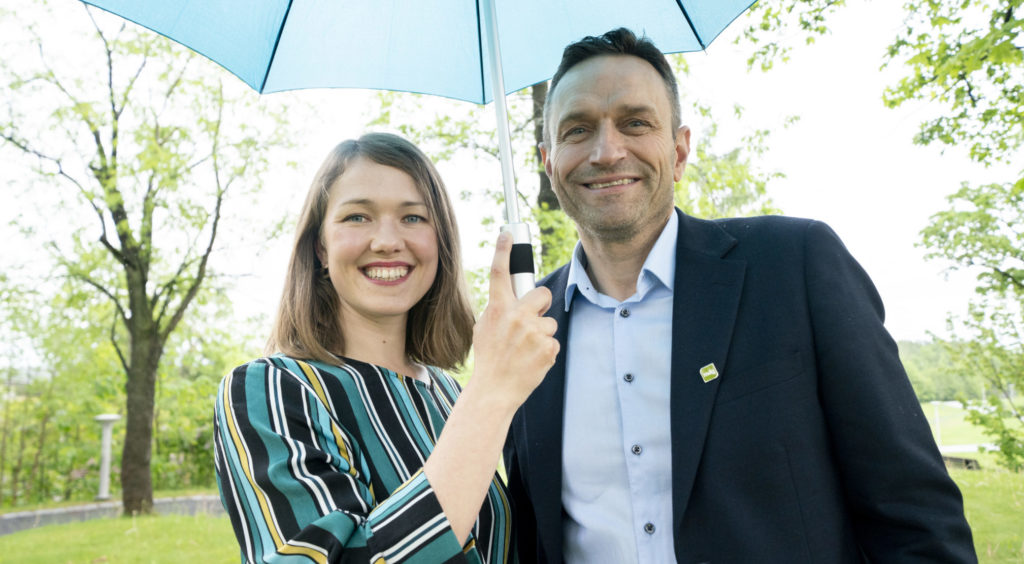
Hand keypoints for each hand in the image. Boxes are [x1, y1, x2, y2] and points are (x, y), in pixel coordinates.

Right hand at [471, 231, 558, 409]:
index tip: (508, 233)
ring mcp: (534, 332)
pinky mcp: (548, 347)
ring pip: (549, 322)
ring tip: (526, 350)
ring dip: (542, 334)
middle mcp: (516, 316)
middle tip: (531, 320)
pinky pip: (553, 341)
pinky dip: (546, 351)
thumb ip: (498, 310)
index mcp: (497, 309)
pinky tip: (532, 360)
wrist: (494, 390)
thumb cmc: (489, 359)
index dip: (504, 250)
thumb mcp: (484, 329)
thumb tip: (510, 298)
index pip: (500, 273)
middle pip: (542, 293)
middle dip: (541, 304)